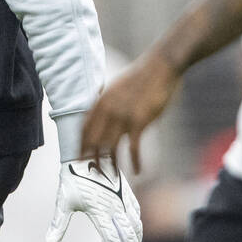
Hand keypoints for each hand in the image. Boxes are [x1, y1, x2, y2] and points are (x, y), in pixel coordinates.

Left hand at [45, 156, 143, 241]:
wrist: (84, 150)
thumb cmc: (72, 177)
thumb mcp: (63, 201)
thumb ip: (58, 224)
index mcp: (98, 209)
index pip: (111, 238)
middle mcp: (113, 204)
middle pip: (128, 234)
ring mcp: (121, 197)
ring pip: (135, 223)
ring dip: (137, 240)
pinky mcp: (125, 190)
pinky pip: (135, 210)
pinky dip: (137, 223)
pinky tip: (136, 230)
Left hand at [81, 47, 179, 172]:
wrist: (160, 66)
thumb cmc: (142, 77)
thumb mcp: (117, 87)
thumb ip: (109, 103)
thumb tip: (105, 119)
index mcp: (101, 100)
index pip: (84, 128)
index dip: (81, 145)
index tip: (80, 157)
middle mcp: (108, 109)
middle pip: (93, 141)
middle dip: (91, 158)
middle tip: (93, 172)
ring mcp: (122, 116)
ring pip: (110, 147)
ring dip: (110, 164)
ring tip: (112, 175)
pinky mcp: (139, 121)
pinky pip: (133, 148)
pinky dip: (135, 162)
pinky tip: (137, 171)